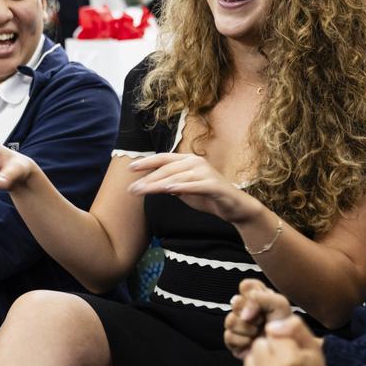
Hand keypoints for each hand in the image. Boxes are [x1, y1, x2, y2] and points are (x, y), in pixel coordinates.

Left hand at [126, 153, 259, 223]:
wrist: (234, 207)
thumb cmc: (208, 197)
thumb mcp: (184, 190)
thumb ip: (170, 184)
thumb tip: (151, 184)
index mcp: (188, 161)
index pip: (164, 159)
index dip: (147, 162)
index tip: (130, 169)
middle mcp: (196, 162)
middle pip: (167, 168)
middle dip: (148, 178)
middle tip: (132, 189)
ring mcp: (205, 172)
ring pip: (177, 177)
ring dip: (158, 184)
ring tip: (143, 191)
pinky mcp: (213, 185)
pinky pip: (193, 185)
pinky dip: (180, 186)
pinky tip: (168, 189)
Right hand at [224, 278, 293, 358]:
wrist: (283, 351)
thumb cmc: (284, 328)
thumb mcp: (280, 304)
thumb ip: (260, 298)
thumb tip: (243, 313)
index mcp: (258, 297)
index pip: (246, 286)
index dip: (252, 295)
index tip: (263, 305)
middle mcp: (246, 309)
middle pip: (235, 302)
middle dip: (251, 314)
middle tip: (262, 320)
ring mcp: (238, 324)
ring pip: (230, 320)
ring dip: (246, 328)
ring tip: (257, 333)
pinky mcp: (233, 340)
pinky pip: (228, 336)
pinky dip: (242, 340)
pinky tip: (251, 342)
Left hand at [244, 316, 356, 365]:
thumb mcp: (314, 349)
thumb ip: (295, 328)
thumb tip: (271, 325)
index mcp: (289, 362)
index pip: (270, 333)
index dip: (281, 340)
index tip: (290, 350)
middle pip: (257, 346)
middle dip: (269, 351)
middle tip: (283, 363)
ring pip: (249, 362)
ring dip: (260, 365)